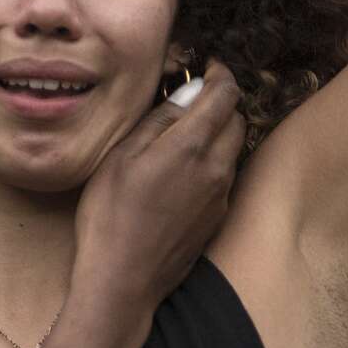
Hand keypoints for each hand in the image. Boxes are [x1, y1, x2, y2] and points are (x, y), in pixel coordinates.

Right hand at [74, 60, 246, 309]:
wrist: (123, 279)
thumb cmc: (111, 215)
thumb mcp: (122, 156)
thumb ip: (159, 120)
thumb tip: (188, 92)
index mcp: (192, 146)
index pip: (225, 95)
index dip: (219, 75)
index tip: (206, 68)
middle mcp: (217, 169)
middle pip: (237, 120)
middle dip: (221, 103)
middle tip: (192, 100)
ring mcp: (220, 196)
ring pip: (234, 149)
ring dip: (218, 133)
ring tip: (184, 135)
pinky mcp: (217, 218)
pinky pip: (225, 176)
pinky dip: (213, 162)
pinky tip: (182, 171)